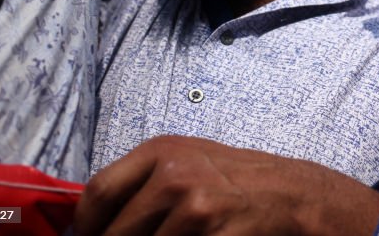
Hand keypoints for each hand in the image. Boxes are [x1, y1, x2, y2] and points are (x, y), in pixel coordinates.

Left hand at [74, 135, 378, 235]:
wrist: (293, 196)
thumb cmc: (237, 180)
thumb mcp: (188, 163)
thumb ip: (142, 183)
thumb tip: (90, 222)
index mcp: (162, 152)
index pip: (98, 192)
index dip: (86, 226)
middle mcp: (174, 176)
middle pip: (115, 233)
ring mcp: (195, 209)